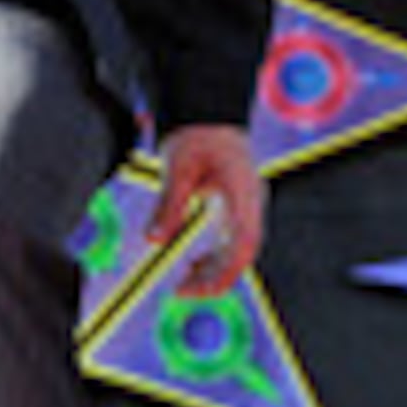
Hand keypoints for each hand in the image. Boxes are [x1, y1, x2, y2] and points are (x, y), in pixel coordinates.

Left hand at [147, 123, 264, 300]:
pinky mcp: (238, 208)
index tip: (193, 288)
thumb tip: (154, 240)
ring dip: (214, 270)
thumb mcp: (177, 168)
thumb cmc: (196, 135)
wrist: (208, 114)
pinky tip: (192, 263)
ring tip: (183, 283)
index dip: (223, 272)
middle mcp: (251, 204)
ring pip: (238, 251)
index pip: (243, 244)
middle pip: (243, 253)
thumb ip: (169, 205)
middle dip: (216, 278)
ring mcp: (248, 206)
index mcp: (244, 194)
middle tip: (181, 292)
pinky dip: (214, 257)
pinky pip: (231, 241)